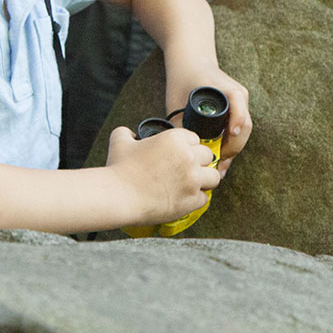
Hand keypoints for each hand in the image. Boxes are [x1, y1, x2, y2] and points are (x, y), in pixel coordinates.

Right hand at [105, 124, 220, 224]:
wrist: (119, 196)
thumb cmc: (119, 169)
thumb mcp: (120, 140)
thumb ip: (127, 132)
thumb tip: (131, 134)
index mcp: (174, 139)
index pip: (194, 139)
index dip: (187, 147)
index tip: (180, 156)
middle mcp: (188, 157)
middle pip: (207, 156)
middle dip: (198, 162)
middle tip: (186, 170)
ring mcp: (192, 179)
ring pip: (213, 176)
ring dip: (204, 180)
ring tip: (192, 184)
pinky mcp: (192, 200)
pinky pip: (204, 198)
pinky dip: (196, 199)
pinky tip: (184, 199)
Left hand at [164, 68, 252, 168]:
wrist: (191, 61)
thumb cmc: (182, 80)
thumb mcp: (178, 101)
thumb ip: (180, 125)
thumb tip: (182, 154)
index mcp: (226, 89)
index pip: (239, 109)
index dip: (236, 125)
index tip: (226, 143)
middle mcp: (238, 95)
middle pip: (244, 126)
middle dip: (232, 148)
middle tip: (216, 165)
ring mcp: (241, 102)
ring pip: (244, 131)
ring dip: (232, 149)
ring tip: (218, 167)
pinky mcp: (239, 108)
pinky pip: (239, 129)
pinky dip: (231, 143)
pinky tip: (220, 157)